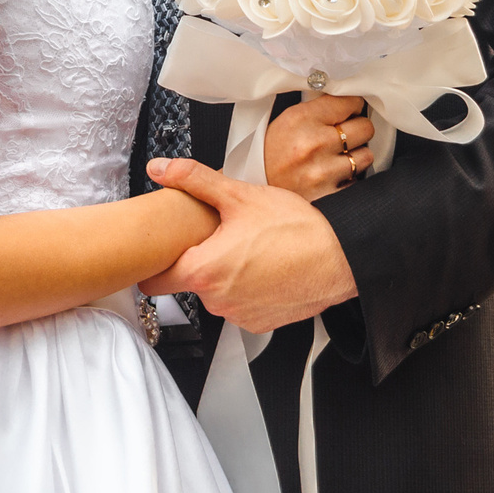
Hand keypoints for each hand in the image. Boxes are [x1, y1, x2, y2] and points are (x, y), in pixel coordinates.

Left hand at [138, 157, 356, 332]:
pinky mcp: (260, 324)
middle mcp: (217, 301)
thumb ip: (193, 180)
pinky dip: (247, 290)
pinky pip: (240, 306)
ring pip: (216, 294)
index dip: (153, 265)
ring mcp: (239, 316)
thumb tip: (161, 168)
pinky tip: (264, 267)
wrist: (340, 256)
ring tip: (248, 249)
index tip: (159, 253)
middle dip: (199, 261)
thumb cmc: (295, 228)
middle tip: (220, 237)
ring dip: (225, 276)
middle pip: (189, 282)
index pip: (153, 282)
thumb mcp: (239, 195)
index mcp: (203, 271)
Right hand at [262, 93, 373, 199]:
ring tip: (340, 154)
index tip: (350, 110)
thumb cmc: (271, 152)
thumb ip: (318, 109)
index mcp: (301, 118)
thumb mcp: (288, 120)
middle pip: (365, 127)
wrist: (255, 187)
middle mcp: (314, 143)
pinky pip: (357, 179)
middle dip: (358, 129)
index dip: (353, 105)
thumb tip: (348, 100)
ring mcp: (323, 170)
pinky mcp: (329, 192)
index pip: (349, 102)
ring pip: (366, 155)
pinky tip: (333, 172)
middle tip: (345, 132)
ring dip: (357, 154)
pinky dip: (349, 175)